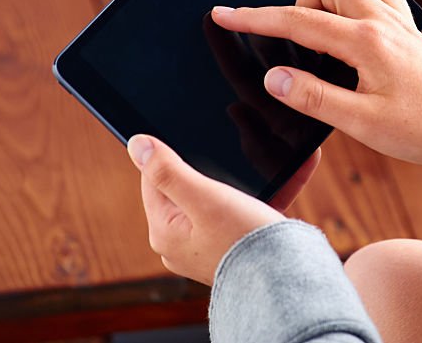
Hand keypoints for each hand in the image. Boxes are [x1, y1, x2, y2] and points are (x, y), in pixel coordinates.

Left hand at [127, 134, 319, 284]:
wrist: (284, 280)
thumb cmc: (244, 239)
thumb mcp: (204, 196)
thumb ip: (169, 170)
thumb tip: (137, 144)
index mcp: (163, 232)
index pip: (153, 179)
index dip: (174, 156)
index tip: (199, 143)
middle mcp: (178, 244)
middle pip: (184, 189)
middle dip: (209, 170)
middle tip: (233, 159)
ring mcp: (204, 250)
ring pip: (214, 201)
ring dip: (236, 184)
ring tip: (259, 176)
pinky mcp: (230, 251)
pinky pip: (237, 215)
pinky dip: (255, 200)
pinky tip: (278, 186)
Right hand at [211, 0, 421, 206]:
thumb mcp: (365, 124)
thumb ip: (315, 97)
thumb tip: (275, 77)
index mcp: (367, 41)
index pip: (298, 19)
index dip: (255, 17)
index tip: (224, 14)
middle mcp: (384, 20)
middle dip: (297, 0)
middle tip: (295, 44)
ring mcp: (400, 20)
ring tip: (324, 35)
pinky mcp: (412, 29)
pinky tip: (355, 28)